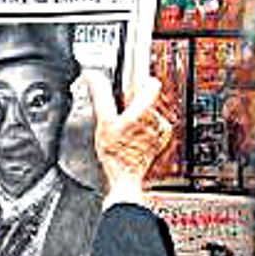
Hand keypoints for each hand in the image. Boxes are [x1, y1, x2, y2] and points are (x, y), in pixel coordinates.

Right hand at [85, 67, 176, 203]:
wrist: (124, 179)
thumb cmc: (115, 154)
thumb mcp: (103, 122)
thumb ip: (100, 95)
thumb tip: (92, 76)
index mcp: (145, 111)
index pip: (151, 83)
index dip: (138, 83)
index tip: (128, 90)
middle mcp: (158, 119)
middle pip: (149, 98)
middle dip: (135, 103)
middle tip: (122, 115)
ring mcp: (161, 130)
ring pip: (151, 111)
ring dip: (139, 116)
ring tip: (126, 129)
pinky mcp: (162, 140)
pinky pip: (154, 125)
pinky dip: (144, 128)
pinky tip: (132, 137)